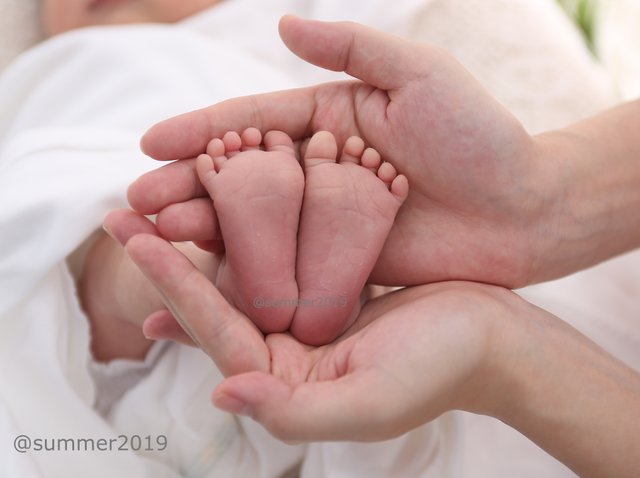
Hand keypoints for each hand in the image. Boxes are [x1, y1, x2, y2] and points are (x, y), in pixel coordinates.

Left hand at [108, 211, 639, 476]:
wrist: (494, 339)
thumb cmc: (440, 371)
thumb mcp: (369, 402)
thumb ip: (294, 413)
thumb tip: (222, 393)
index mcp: (286, 382)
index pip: (216, 330)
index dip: (174, 284)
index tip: (135, 237)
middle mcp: (286, 351)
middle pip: (217, 297)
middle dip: (170, 255)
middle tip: (124, 210)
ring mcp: (306, 316)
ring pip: (244, 270)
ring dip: (205, 234)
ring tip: (164, 195)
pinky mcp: (329, 286)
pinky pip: (282, 252)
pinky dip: (256, 226)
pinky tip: (229, 198)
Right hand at [127, 16, 554, 288]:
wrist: (525, 210)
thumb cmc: (480, 136)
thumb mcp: (419, 75)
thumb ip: (351, 49)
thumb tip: (282, 22)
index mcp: (331, 119)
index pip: (254, 123)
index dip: (202, 132)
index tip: (149, 141)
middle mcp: (322, 169)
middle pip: (243, 177)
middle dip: (188, 186)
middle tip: (136, 200)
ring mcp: (328, 219)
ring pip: (257, 223)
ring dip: (205, 228)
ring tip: (155, 234)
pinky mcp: (342, 261)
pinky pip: (287, 263)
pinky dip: (247, 269)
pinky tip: (207, 275)